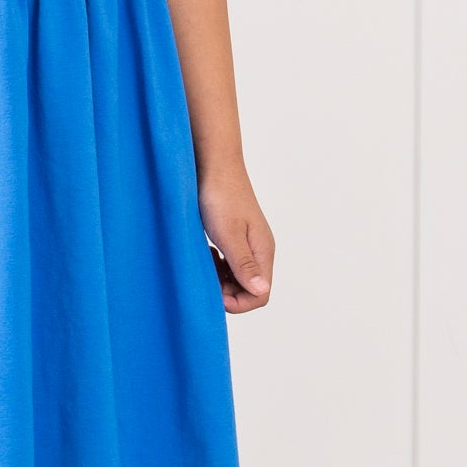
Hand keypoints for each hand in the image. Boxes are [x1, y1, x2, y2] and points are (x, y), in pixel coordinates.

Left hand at [199, 166, 273, 313]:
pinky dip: (218, 265)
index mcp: (263, 251)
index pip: (260, 295)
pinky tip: (206, 253)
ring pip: (238, 276)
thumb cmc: (219, 197)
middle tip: (203, 278)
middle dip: (227, 292)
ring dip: (221, 279)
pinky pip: (230, 262)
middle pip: (250, 288)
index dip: (237, 302)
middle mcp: (259, 250)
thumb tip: (261, 292)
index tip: (212, 293)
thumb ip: (244, 264)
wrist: (214, 164)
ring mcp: (248, 243)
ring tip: (204, 264)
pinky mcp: (236, 235)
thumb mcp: (228, 234)